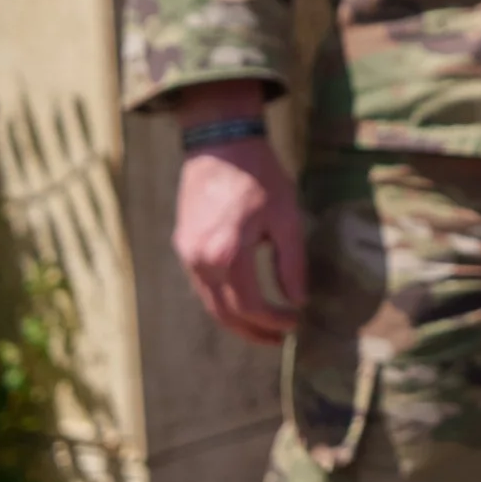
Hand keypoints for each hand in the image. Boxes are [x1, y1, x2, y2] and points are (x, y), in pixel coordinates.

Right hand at [170, 82, 303, 345]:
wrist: (221, 143)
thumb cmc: (260, 176)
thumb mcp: (287, 217)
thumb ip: (291, 263)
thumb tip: (298, 301)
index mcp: (226, 254)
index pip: (250, 305)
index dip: (275, 320)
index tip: (297, 323)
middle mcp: (199, 260)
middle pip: (224, 314)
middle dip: (253, 331)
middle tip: (280, 338)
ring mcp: (186, 255)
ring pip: (209, 303)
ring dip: (236, 320)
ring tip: (265, 327)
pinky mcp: (183, 246)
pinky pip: (202, 285)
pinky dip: (222, 300)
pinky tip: (243, 301)